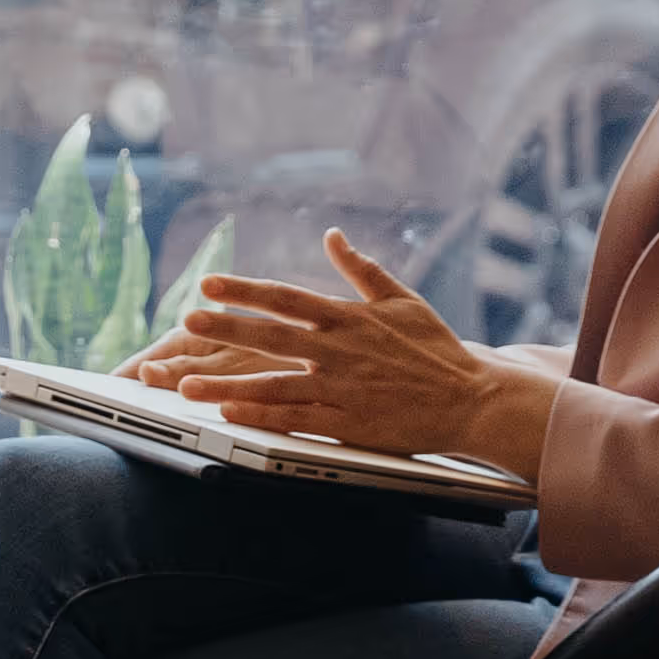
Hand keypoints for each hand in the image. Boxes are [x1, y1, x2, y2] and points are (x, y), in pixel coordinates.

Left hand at [160, 232, 556, 480]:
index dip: (244, 290)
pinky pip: (296, 420)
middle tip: (184, 321)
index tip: (208, 283)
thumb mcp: (402, 300)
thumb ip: (362, 269)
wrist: (473, 399)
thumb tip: (332, 235)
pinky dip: (261, 416)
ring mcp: (342, 388)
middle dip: (224, 328)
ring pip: (274, 384)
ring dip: (226, 383)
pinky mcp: (349, 423)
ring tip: (185, 384)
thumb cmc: (437, 350)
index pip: (285, 298)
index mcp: (348, 318)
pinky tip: (230, 414)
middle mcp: (339, 351)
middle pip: (271, 337)